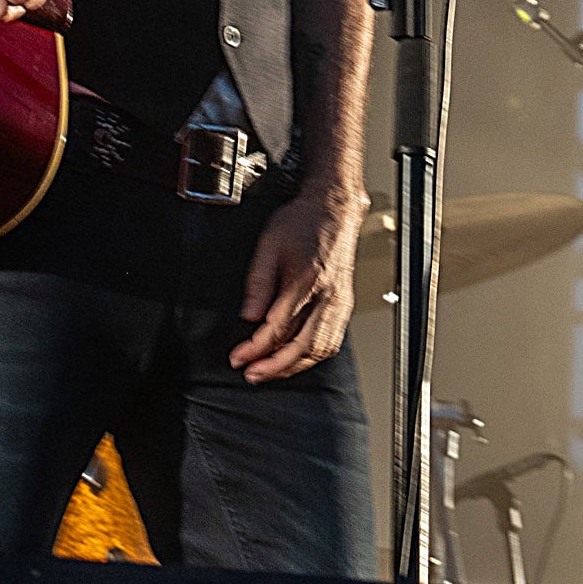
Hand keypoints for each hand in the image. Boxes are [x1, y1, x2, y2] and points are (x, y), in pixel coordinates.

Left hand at [229, 178, 366, 382]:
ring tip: (270, 372)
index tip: (238, 357)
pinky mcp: (345, 304)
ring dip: (294, 366)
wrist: (334, 208)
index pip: (278, 328)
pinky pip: (332, 340)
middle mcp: (327, 296)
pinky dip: (313, 356)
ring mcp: (339, 302)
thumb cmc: (302, 222)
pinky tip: (297, 359)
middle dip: (274, 368)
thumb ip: (257, 282)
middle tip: (251, 375)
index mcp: (306, 281)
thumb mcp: (268, 245)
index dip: (255, 348)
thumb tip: (248, 316)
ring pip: (320, 349)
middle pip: (302, 347)